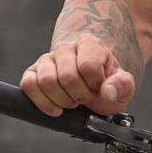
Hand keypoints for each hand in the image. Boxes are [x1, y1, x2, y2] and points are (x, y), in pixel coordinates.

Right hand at [21, 37, 135, 116]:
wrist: (90, 77)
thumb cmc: (104, 81)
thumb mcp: (121, 85)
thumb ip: (122, 86)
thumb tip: (108, 92)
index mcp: (90, 45)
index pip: (88, 67)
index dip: (94, 86)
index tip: (98, 90)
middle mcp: (66, 48)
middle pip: (67, 77)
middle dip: (79, 96)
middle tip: (84, 99)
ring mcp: (47, 59)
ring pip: (47, 81)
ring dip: (61, 100)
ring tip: (71, 102)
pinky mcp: (33, 71)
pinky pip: (29, 85)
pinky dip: (41, 101)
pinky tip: (55, 108)